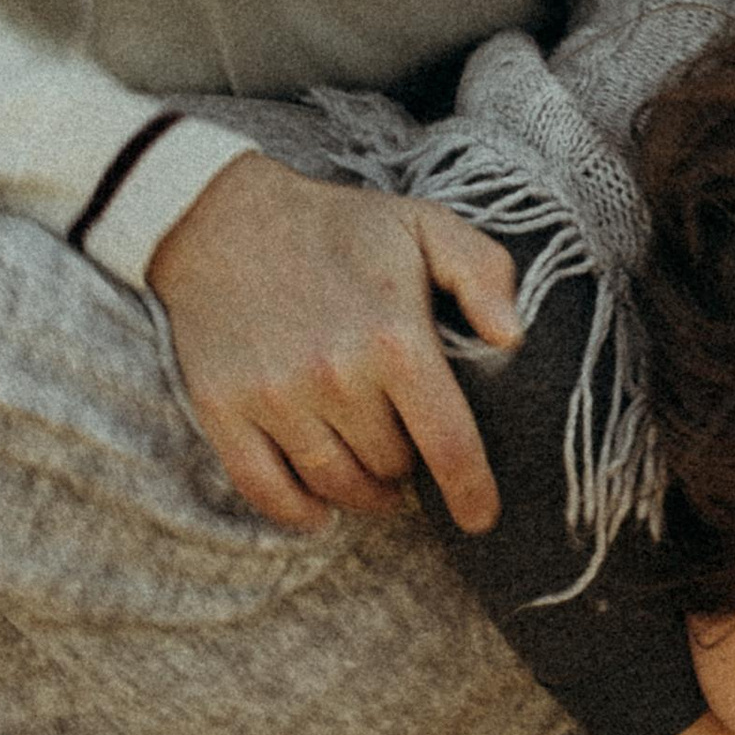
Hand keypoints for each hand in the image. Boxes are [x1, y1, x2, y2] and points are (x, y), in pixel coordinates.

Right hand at [146, 153, 518, 530]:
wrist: (223, 216)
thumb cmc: (338, 226)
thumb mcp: (425, 225)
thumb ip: (484, 273)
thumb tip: (511, 338)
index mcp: (393, 338)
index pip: (447, 444)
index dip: (472, 491)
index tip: (481, 518)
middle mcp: (334, 375)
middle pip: (391, 468)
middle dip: (408, 465)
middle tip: (406, 441)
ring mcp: (274, 397)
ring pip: (336, 486)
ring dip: (363, 493)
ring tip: (374, 477)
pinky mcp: (223, 410)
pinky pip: (266, 490)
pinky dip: (298, 513)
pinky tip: (320, 509)